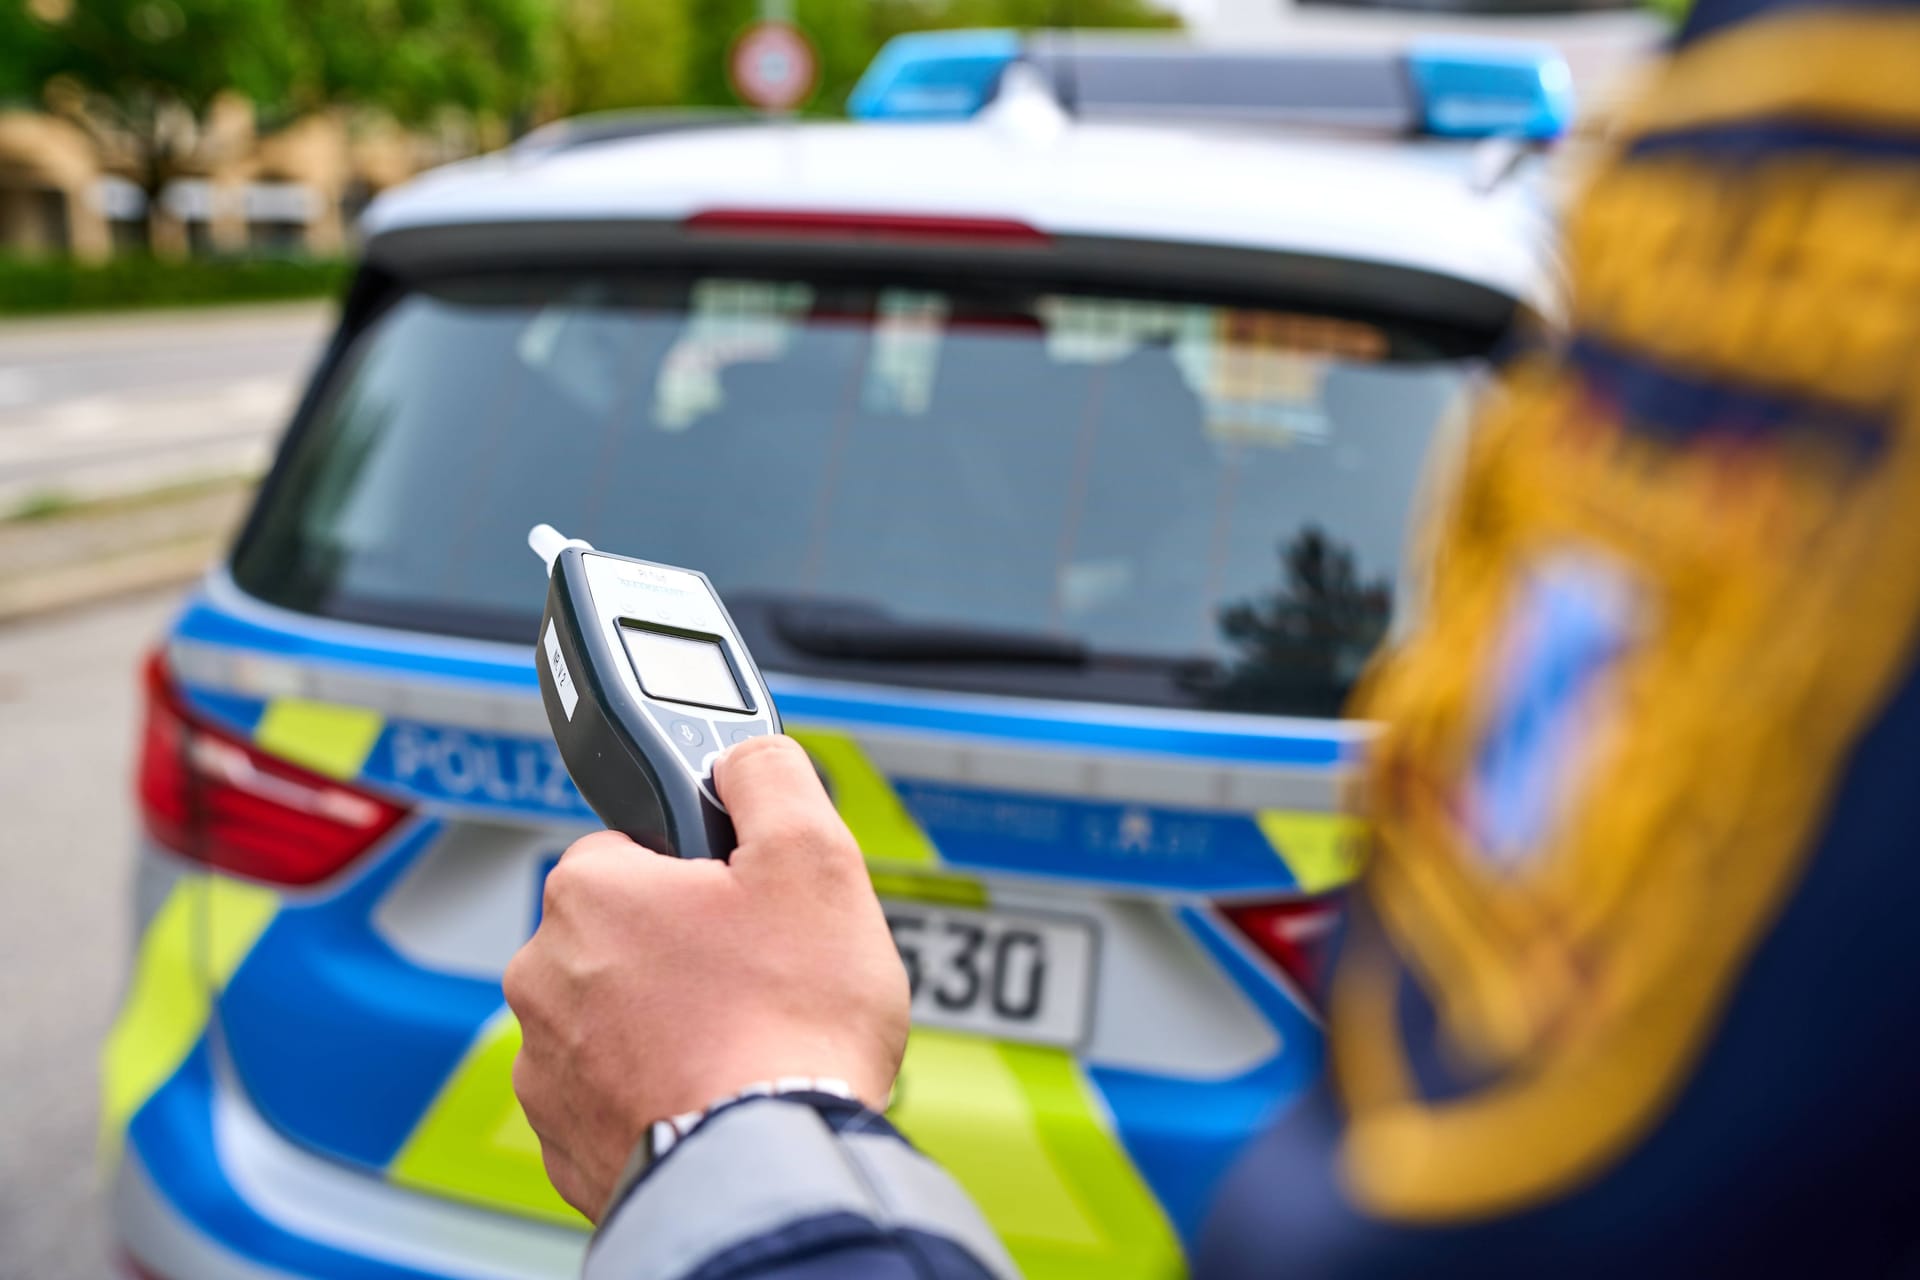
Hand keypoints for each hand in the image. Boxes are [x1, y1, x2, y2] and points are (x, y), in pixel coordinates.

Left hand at [503, 734, 909, 1221]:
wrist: (772, 1167)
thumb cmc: (791, 1022)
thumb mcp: (811, 856)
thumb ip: (768, 775)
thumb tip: (744, 752)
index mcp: (587, 891)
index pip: (639, 847)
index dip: (708, 871)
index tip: (750, 907)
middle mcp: (543, 975)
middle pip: (628, 933)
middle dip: (688, 947)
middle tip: (761, 975)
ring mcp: (547, 1067)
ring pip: (617, 1015)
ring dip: (671, 1021)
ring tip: (747, 1040)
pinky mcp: (566, 1142)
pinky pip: (614, 1091)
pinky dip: (658, 1089)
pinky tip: (717, 1091)